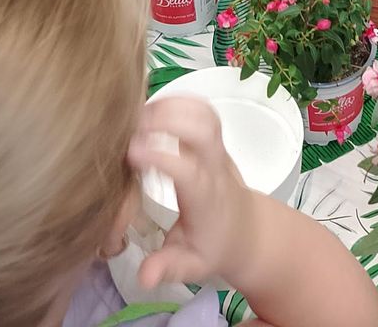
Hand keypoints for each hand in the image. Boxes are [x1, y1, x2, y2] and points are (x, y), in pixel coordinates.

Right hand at [129, 96, 256, 288]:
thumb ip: (168, 267)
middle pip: (204, 129)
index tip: (131, 153)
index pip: (188, 170)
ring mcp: (216, 148)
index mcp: (205, 197)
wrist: (246, 229)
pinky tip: (154, 106)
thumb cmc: (213, 246)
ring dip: (173, 105)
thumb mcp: (191, 265)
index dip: (162, 157)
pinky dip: (180, 100)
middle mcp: (213, 166)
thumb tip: (144, 277)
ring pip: (205, 114)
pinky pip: (203, 110)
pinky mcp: (214, 138)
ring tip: (138, 112)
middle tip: (133, 125)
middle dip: (170, 119)